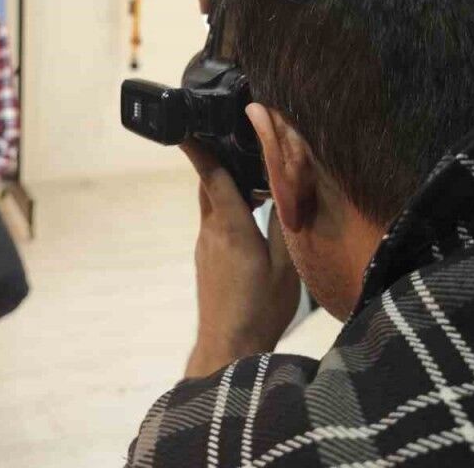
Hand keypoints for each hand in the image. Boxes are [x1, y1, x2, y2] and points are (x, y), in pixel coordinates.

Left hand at [182, 142, 299, 378]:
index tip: (186, 124)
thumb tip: (287, 192)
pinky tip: (251, 218)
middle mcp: (211, 231)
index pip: (211, 175)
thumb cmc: (260, 310)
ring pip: (214, 205)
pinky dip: (229, 210)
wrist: (228, 349)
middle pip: (210, 184)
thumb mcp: (286, 268)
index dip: (199, 147)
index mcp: (231, 227)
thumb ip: (285, 225)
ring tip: (255, 178)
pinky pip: (216, 224)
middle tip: (236, 139)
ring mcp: (205, 247)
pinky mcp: (207, 260)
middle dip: (219, 160)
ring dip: (228, 187)